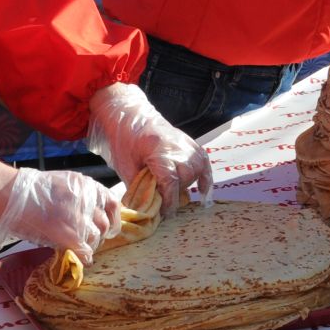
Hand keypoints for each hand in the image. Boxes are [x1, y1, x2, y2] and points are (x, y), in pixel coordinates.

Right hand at [0, 169, 120, 263]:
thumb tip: (88, 217)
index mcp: (88, 186)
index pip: (114, 204)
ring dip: (89, 246)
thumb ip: (79, 198)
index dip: (112, 218)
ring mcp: (79, 218)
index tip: (108, 227)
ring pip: (96, 238)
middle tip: (89, 241)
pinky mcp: (67, 234)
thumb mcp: (63, 184)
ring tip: (79, 249)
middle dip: (99, 235)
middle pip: (105, 224)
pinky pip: (84, 251)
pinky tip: (80, 260)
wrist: (9, 192)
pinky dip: (83, 257)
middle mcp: (88, 200)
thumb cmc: (29, 189)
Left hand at [87, 82, 212, 213]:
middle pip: (186, 176)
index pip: (171, 181)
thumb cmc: (123, 140)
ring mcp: (185, 142)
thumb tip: (148, 207)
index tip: (165, 213)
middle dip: (177, 192)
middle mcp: (177, 145)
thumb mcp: (125, 166)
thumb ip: (139, 186)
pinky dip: (205, 176)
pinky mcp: (189, 142)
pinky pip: (204, 161)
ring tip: (176, 191)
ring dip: (189, 183)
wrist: (129, 115)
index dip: (169, 201)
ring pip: (198, 169)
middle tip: (165, 202)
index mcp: (158, 150)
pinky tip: (204, 190)